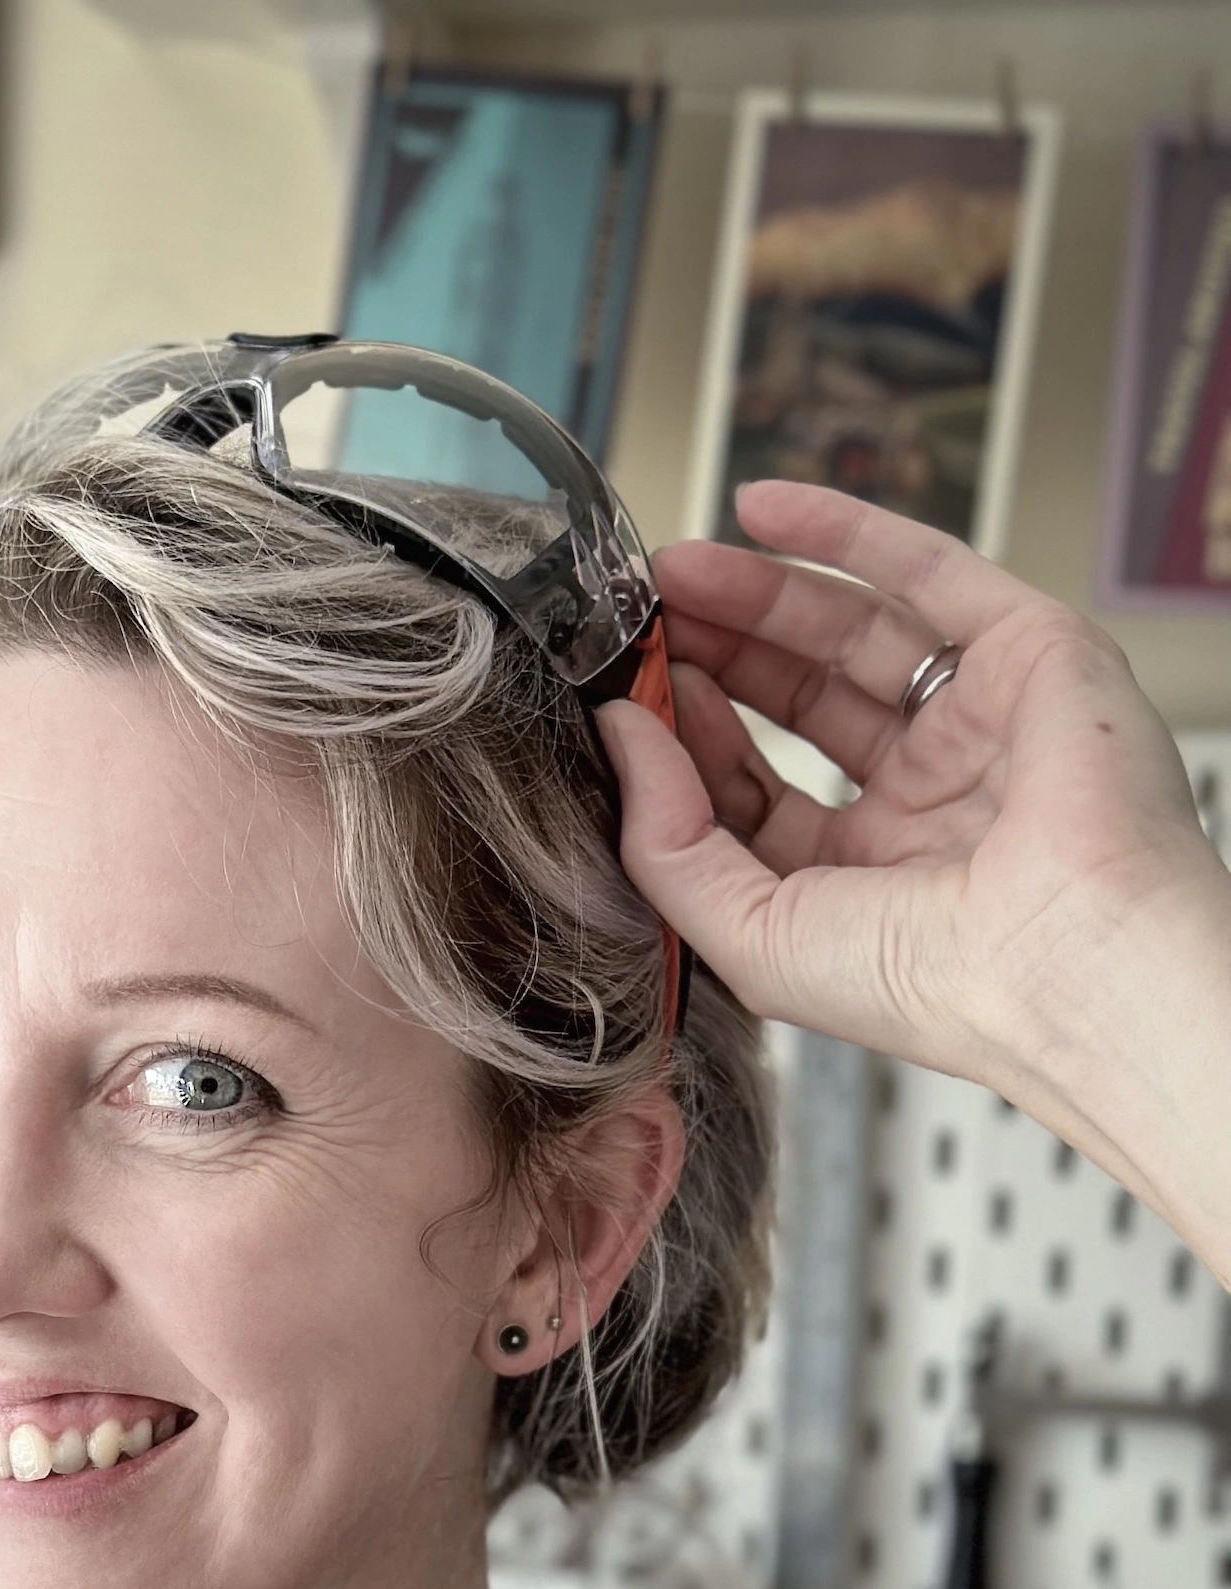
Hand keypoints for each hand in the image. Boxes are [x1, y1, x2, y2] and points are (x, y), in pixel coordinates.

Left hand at [600, 482, 1230, 1211]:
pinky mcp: (1027, 651)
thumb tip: (620, 735)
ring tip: (674, 570)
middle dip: (717, 653)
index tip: (624, 699)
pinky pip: (926, 570)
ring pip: (853, 632)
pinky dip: (845, 533)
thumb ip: (667, 843)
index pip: (755, 787)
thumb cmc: (926, 985)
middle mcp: (924, 799)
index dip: (687, 739)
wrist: (1062, 959)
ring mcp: (976, 722)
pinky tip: (761, 509)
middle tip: (641, 617)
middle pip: (799, 700)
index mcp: (864, 878)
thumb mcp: (749, 935)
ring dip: (759, 593)